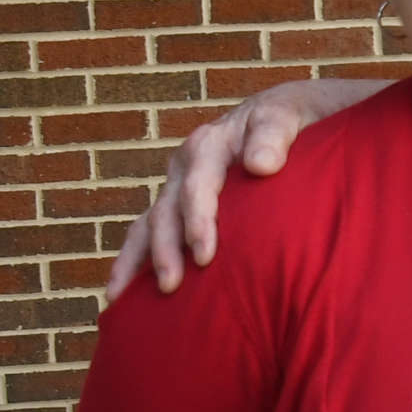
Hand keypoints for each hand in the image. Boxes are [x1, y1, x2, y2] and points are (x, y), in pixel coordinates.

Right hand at [101, 78, 383, 303]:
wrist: (283, 112)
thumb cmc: (290, 117)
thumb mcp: (286, 115)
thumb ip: (274, 136)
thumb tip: (260, 165)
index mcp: (207, 145)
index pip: (197, 189)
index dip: (198, 222)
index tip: (206, 256)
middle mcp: (184, 166)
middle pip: (166, 211)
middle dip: (166, 249)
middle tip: (172, 285)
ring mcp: (177, 185)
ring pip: (149, 224)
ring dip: (137, 259)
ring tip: (121, 298)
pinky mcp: (178, 202)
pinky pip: (149, 230)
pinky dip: (134, 258)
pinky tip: (121, 293)